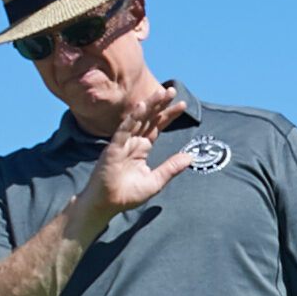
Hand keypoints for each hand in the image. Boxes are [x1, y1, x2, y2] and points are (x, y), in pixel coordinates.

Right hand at [83, 87, 188, 217]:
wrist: (106, 205)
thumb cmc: (127, 194)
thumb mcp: (156, 181)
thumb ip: (171, 168)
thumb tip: (190, 157)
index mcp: (141, 148)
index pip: (157, 126)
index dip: (168, 115)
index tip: (182, 104)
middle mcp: (132, 142)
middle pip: (148, 118)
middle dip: (160, 104)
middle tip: (172, 90)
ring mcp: (122, 143)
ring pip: (137, 119)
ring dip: (149, 105)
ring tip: (161, 93)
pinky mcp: (113, 148)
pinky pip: (124, 130)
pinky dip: (132, 118)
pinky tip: (142, 107)